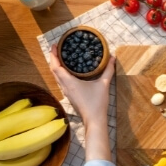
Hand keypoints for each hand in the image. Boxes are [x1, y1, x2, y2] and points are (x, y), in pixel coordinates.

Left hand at [49, 44, 114, 160]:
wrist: (94, 120)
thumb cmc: (97, 103)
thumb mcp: (104, 84)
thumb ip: (108, 70)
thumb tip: (113, 57)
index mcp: (69, 82)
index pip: (55, 66)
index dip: (53, 55)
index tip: (54, 45)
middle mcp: (64, 86)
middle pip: (53, 70)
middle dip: (53, 58)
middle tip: (57, 48)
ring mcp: (66, 92)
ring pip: (56, 77)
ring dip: (56, 66)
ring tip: (61, 57)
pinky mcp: (70, 95)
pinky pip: (61, 81)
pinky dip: (61, 73)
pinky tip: (68, 71)